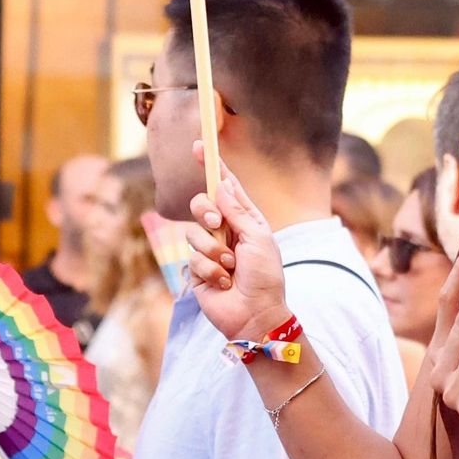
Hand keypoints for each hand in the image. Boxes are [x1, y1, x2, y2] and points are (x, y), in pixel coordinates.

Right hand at [185, 145, 290, 341]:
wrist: (256, 314)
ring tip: (231, 267)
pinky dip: (210, 270)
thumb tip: (220, 185)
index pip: (226, 188)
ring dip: (214, 251)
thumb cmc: (266, 276)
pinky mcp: (197, 271)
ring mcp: (209, 251)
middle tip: (217, 224)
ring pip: (194, 233)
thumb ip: (237, 212)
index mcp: (245, 220)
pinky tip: (223, 283)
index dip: (212, 167)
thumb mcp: (258, 238)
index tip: (199, 145)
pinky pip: (193, 259)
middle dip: (206, 211)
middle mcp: (226, 232)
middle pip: (202, 205)